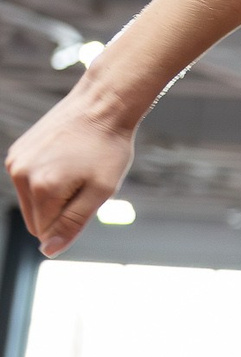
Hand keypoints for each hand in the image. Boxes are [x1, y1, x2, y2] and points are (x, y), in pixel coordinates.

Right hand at [6, 92, 135, 257]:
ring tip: (76, 170)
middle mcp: (20, 175)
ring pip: (31, 202)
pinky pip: (29, 182)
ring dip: (54, 196)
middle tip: (84, 184)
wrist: (102, 105)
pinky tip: (66, 160)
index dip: (71, 222)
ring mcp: (15, 162)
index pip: (46, 232)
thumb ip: (72, 224)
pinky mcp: (16, 152)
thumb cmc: (108, 149)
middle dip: (61, 210)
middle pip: (36, 219)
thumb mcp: (100, 192)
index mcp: (41, 188)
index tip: (88, 198)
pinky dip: (47, 180)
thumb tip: (48, 251)